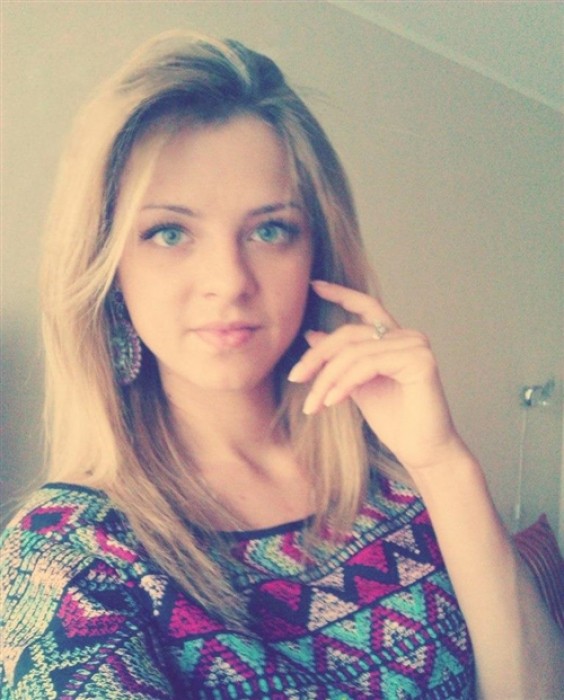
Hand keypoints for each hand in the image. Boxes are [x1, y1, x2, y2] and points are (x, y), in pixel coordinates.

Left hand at [288, 280, 466, 472]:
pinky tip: (332, 401)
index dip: (340, 293)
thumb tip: (312, 334)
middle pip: (349, 334)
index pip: (366, 306)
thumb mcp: (356, 386)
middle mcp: (407, 336)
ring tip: (314, 404)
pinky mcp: (419, 361)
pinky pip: (367, 365)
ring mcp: (415, 345)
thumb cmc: (395, 422)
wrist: (422, 451)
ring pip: (354, 352)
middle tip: (296, 378)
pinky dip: (344, 383)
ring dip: (327, 379)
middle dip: (317, 357)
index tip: (315, 285)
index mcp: (393, 338)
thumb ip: (339, 361)